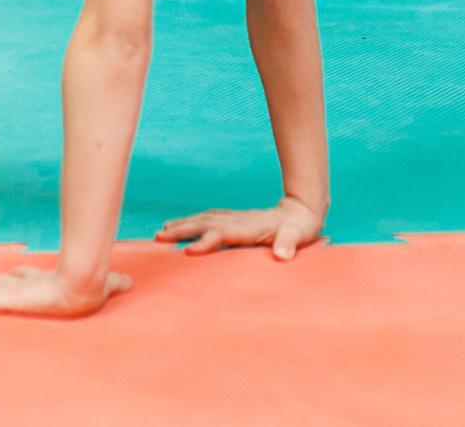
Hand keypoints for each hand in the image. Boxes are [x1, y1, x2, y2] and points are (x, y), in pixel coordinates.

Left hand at [0, 263, 130, 319]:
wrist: (83, 280)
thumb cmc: (94, 282)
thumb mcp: (107, 285)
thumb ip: (116, 284)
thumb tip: (132, 282)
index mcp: (45, 281)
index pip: (25, 277)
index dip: (15, 275)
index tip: (8, 272)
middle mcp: (25, 284)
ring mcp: (14, 291)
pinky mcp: (9, 299)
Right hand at [157, 196, 325, 261]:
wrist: (304, 210)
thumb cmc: (301, 227)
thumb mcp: (300, 235)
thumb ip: (290, 243)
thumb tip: (283, 254)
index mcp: (253, 226)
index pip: (224, 232)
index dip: (207, 240)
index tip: (187, 251)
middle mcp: (241, 220)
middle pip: (207, 222)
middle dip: (183, 229)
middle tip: (159, 237)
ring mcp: (237, 218)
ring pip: (205, 218)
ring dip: (183, 224)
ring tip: (162, 232)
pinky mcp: (236, 220)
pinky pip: (210, 219)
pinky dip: (193, 222)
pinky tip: (180, 226)